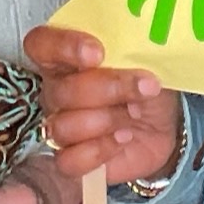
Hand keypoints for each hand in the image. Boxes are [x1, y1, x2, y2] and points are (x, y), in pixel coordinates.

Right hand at [23, 24, 181, 186]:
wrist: (163, 126)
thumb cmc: (146, 85)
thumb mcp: (145, 59)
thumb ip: (129, 47)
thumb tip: (132, 41)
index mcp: (66, 58)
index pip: (41, 44)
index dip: (63, 46)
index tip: (98, 53)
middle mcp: (56, 91)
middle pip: (61, 90)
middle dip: (108, 88)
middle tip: (145, 87)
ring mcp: (60, 127)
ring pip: (63, 127)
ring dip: (107, 120)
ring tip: (133, 116)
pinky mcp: (71, 161)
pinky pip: (68, 160)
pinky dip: (100, 150)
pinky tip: (122, 139)